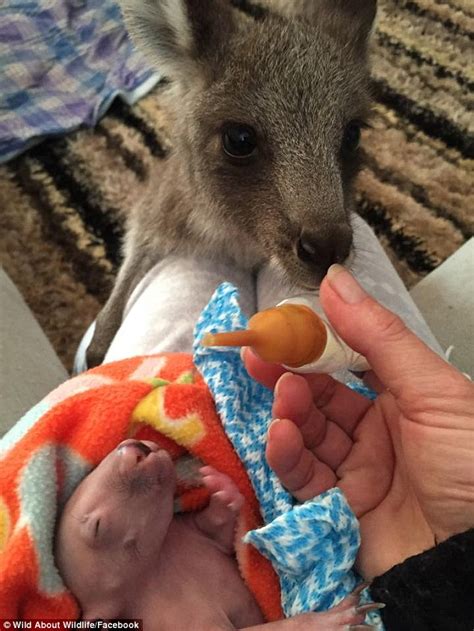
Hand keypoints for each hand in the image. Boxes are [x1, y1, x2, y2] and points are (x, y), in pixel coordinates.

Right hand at [244, 265, 473, 579]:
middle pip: (320, 396)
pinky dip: (285, 454)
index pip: (347, 361)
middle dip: (289, 374)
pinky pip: (302, 476)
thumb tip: (334, 279)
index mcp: (403, 396)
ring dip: (288, 412)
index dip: (314, 343)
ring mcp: (356, 470)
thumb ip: (378, 336)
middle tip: (258, 354)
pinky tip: (281, 434)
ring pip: (306, 433)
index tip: (281, 325)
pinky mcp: (336, 508)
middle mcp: (376, 431)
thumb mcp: (431, 390)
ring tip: (284, 397)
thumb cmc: (469, 463)